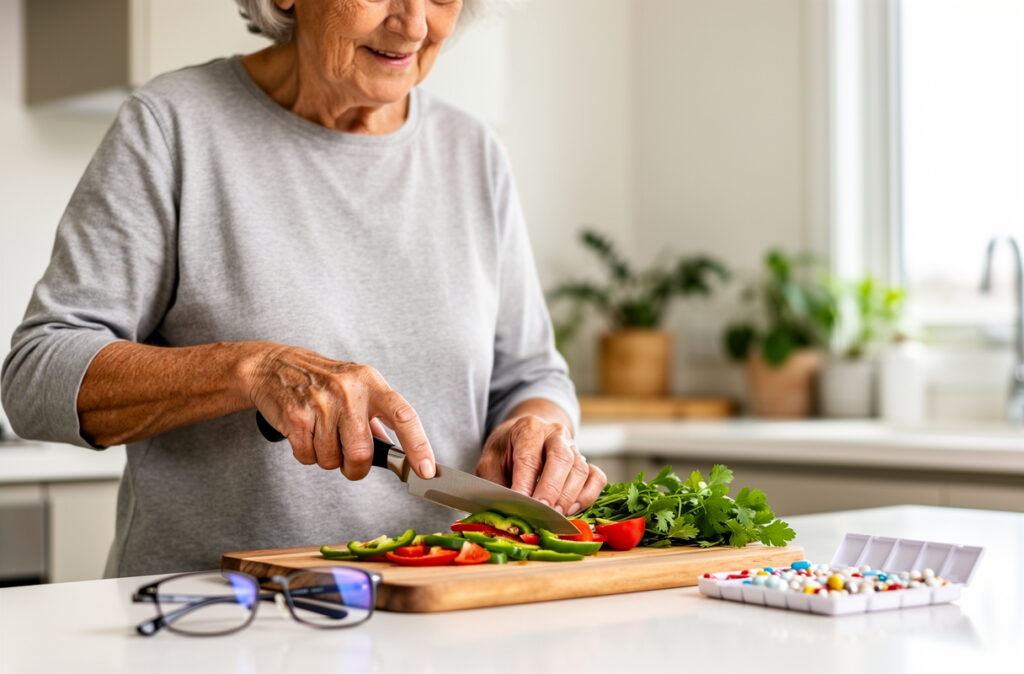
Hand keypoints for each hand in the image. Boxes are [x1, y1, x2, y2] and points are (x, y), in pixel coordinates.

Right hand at [246, 344, 434, 479]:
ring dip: (327, 458)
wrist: (275, 366)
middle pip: (362, 453)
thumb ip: (379, 418)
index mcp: (372, 383)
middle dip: (355, 468)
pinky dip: (307, 454)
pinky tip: (305, 433)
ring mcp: (321, 403)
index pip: (404, 416)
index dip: (419, 446)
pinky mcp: (296, 416)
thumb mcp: (358, 387)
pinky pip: (308, 457)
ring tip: (321, 434)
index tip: (426, 471)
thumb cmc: (323, 381)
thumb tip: (403, 453)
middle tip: (348, 461)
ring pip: (332, 460)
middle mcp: (349, 391)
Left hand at [476, 414, 606, 514]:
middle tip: (543, 513)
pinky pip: (596, 478)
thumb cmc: (506, 452)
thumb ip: (496, 484)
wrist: (524, 438)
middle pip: (561, 459)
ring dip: (568, 497)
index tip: (521, 504)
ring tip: (554, 517)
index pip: (529, 457)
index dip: (525, 483)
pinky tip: (571, 509)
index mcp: (528, 428)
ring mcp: (574, 447)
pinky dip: (587, 496)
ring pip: (580, 470)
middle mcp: (555, 434)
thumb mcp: (490, 462)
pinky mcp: (587, 463)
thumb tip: (506, 509)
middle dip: (552, 489)